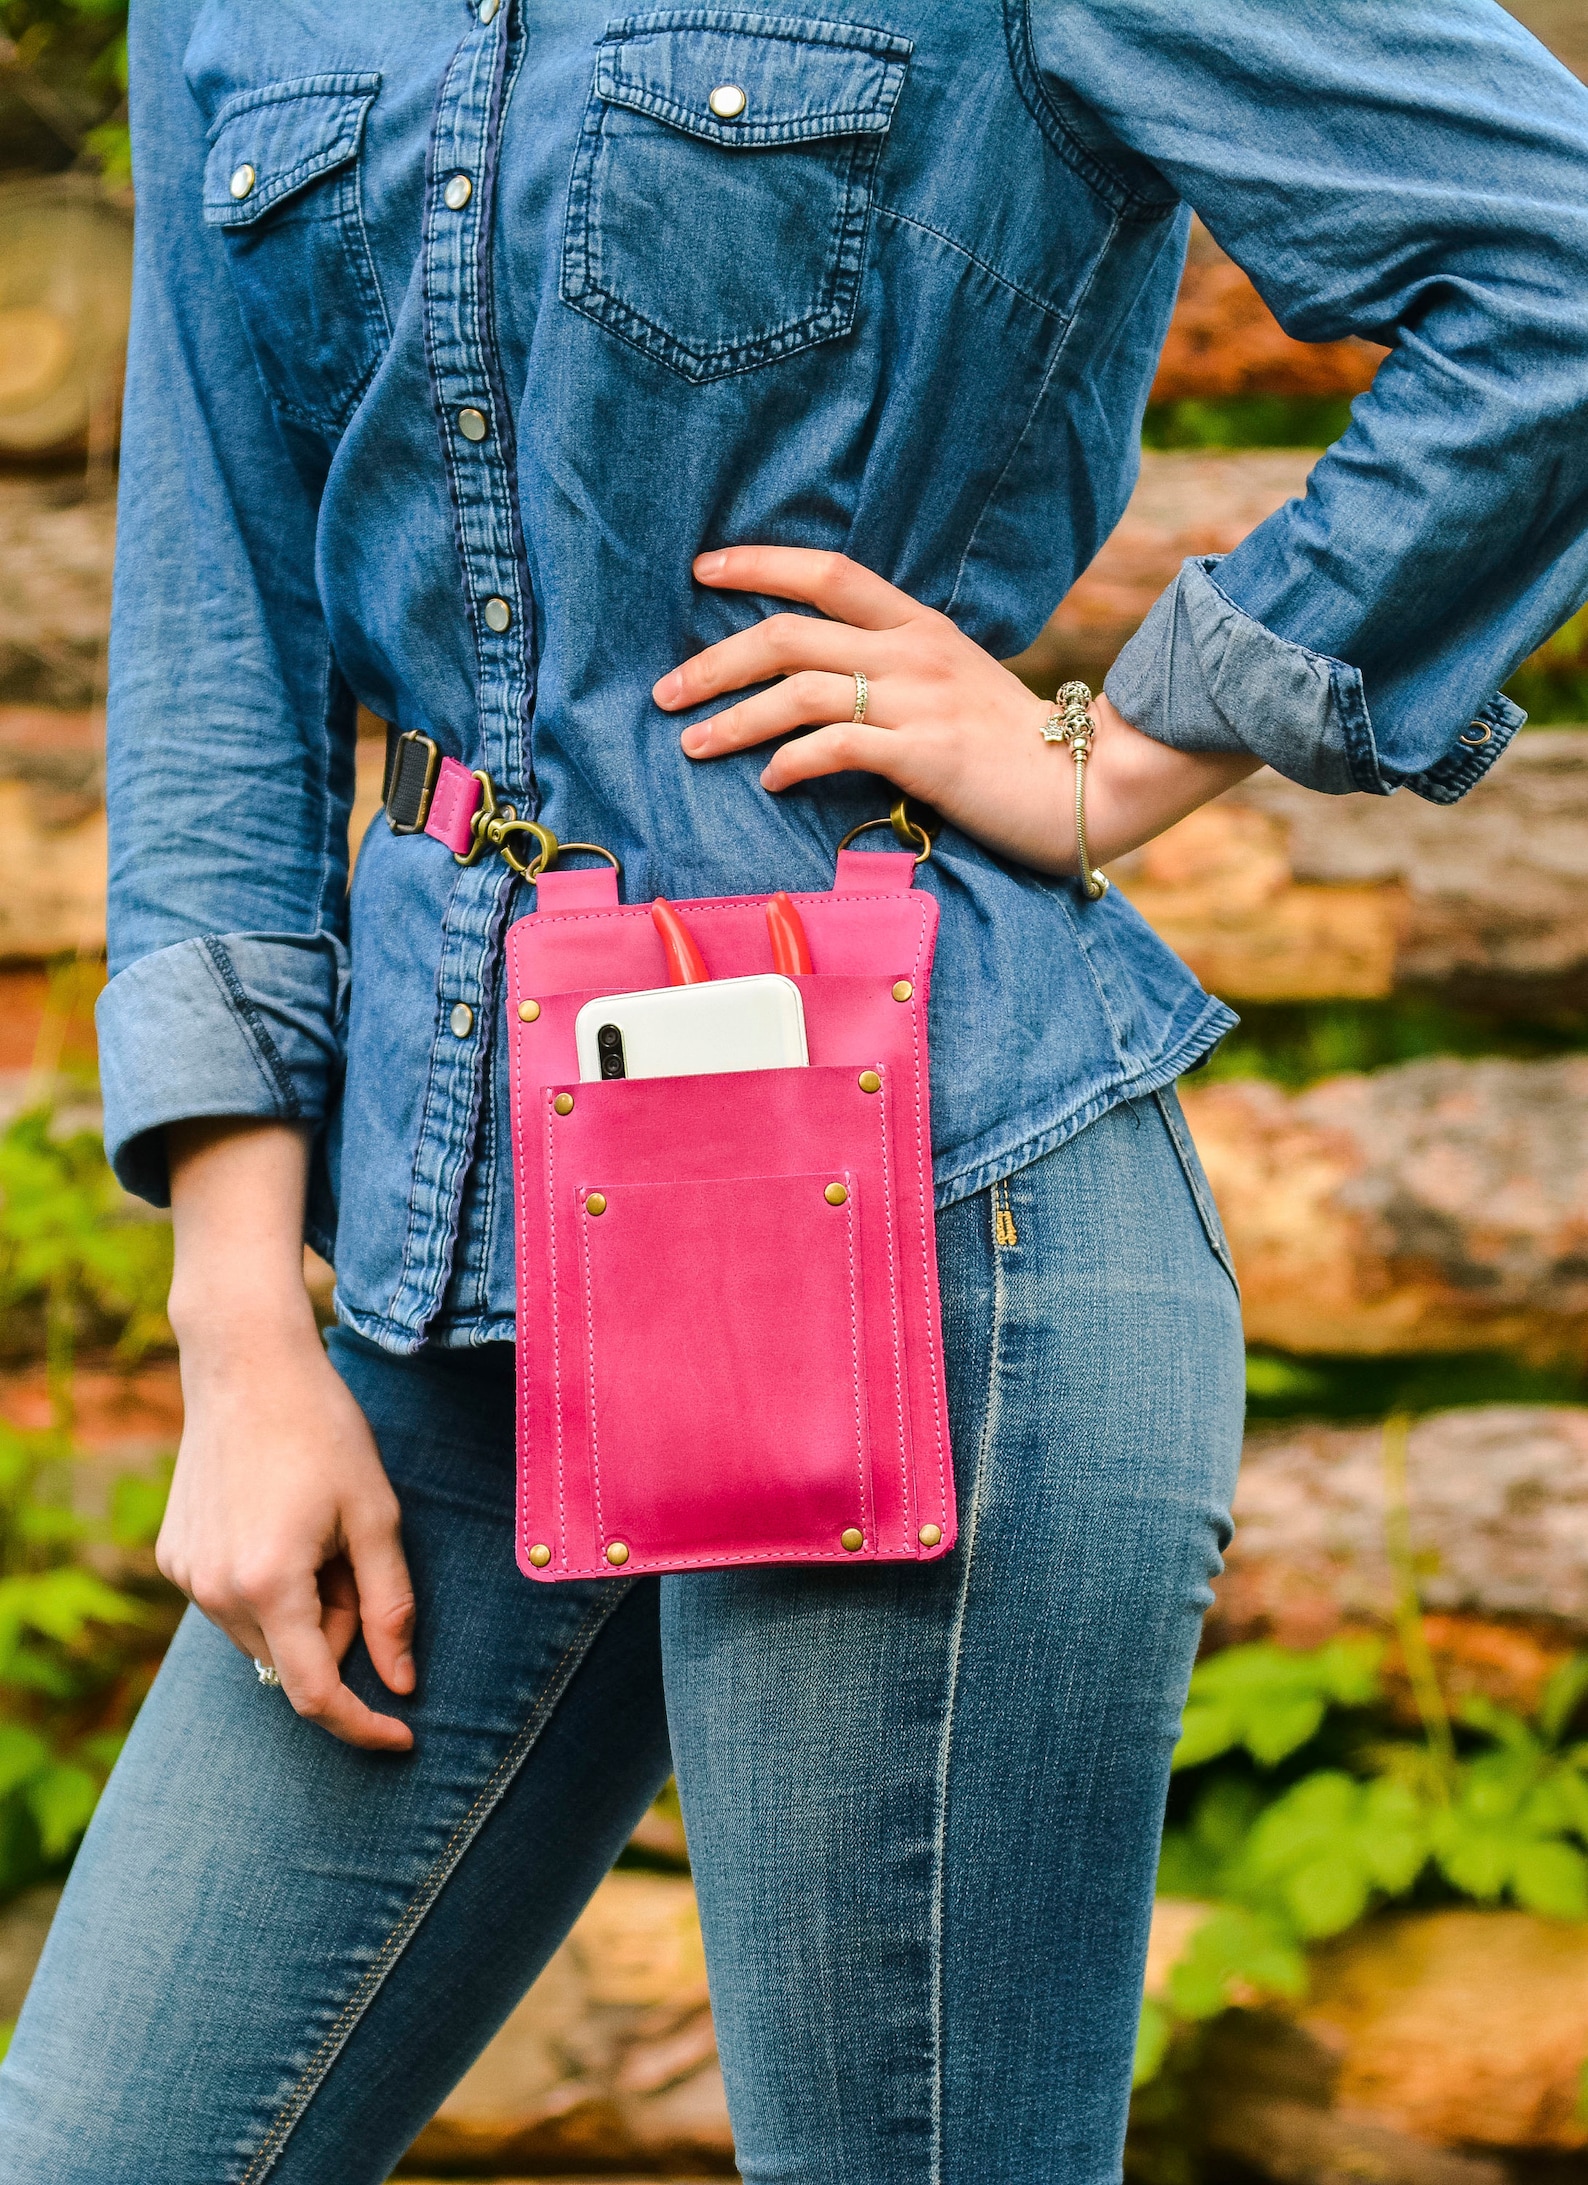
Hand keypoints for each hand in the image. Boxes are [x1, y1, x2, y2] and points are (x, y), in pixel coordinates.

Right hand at [158, 1121, 415, 1752]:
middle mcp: (214, 1593)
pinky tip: (281, 1521)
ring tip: (318, 1532)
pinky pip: (234, 1602)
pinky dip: (270, 1587)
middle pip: (293, 1659)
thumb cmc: (324, 1433)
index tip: (404, 1737)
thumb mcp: (377, 1517)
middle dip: (340, 1631)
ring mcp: (186, 1577)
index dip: (363, 1725)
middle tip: (358, 1557)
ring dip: (304, 1609)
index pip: (316, 1693)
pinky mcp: (174, 1558)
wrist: (246, 1367)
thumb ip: (391, 1607)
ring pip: (264, 1634)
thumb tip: (400, 1683)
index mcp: (270, 1586)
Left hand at [655, 547, 1259, 872]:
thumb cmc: (1016, 750)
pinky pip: (837, 747)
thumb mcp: (957, 689)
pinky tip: (768, 779)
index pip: (827, 572)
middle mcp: (914, 653)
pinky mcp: (926, 755)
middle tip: (666, 690)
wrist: (1090, 784)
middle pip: (790, 633)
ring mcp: (920, 701)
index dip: (760, 563)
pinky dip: (791, 760)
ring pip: (799, 690)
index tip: (702, 569)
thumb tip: (828, 690)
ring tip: (692, 743)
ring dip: (734, 718)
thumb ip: (898, 677)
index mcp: (920, 626)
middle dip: (716, 659)